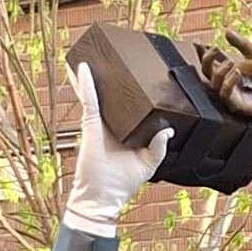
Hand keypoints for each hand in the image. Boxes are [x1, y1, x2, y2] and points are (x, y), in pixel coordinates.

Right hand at [62, 63, 171, 237]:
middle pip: (110, 94)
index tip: (138, 74)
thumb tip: (168, 130)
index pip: (127, 105)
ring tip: (94, 52)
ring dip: (94, 73)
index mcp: (123, 130)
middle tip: (115, 54)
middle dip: (111, 75)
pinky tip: (83, 67)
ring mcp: (98, 122)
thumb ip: (158, 147)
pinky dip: (86, 84)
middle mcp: (110, 123)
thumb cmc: (122, 184)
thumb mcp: (147, 164)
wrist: (103, 198)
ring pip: (96, 92)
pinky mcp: (91, 125)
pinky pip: (89, 100)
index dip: (131, 91)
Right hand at [197, 30, 251, 124]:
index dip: (201, 53)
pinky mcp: (236, 106)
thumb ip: (242, 44)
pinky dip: (229, 82)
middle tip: (214, 48)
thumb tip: (226, 32)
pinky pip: (225, 95)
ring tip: (232, 63)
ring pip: (213, 85)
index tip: (197, 43)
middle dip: (206, 60)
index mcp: (228, 73)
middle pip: (205, 74)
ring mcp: (230, 96)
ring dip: (220, 72)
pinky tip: (237, 73)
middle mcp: (225, 84)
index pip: (209, 63)